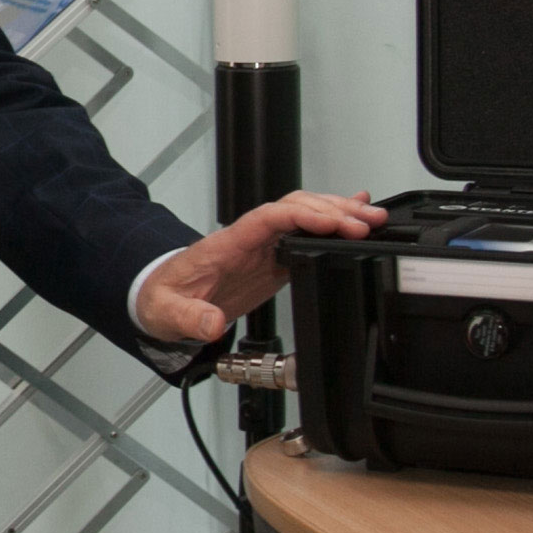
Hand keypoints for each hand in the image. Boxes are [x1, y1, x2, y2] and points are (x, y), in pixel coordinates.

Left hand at [136, 189, 389, 342]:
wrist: (159, 298)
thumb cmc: (162, 298)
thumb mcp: (167, 312)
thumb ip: (189, 317)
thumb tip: (212, 323)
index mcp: (228, 244)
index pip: (269, 218)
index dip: (303, 216)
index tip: (333, 223)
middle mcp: (249, 239)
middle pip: (295, 209)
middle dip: (333, 211)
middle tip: (368, 222)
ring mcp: (262, 247)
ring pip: (304, 216)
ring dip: (338, 213)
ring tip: (373, 218)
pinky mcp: (271, 260)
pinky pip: (304, 234)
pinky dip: (331, 225)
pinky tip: (354, 218)